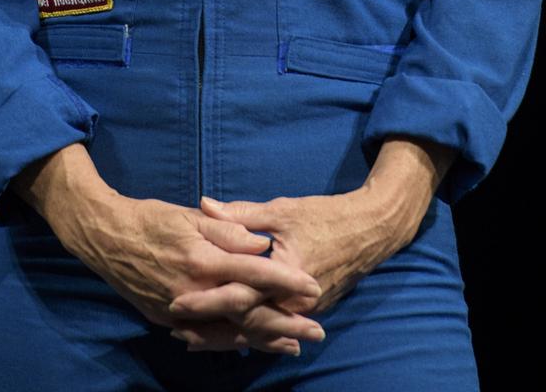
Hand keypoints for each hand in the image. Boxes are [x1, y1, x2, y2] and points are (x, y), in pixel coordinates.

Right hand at [13, 144, 320, 353]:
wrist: (106, 238)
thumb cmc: (151, 219)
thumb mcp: (191, 216)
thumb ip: (229, 230)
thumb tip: (262, 244)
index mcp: (202, 258)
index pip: (254, 272)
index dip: (285, 281)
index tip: (312, 287)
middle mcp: (194, 291)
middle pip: (248, 311)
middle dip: (285, 323)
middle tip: (316, 331)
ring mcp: (180, 310)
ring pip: (230, 331)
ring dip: (264, 339)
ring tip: (293, 345)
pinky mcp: (168, 318)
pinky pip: (206, 336)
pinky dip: (231, 342)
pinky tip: (251, 346)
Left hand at [168, 137, 455, 347]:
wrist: (369, 230)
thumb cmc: (324, 216)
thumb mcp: (281, 211)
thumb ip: (240, 215)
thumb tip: (204, 206)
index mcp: (287, 276)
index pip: (240, 295)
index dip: (207, 300)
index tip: (177, 300)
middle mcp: (296, 302)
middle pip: (246, 322)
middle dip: (211, 328)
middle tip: (176, 328)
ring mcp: (304, 311)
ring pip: (259, 331)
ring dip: (226, 336)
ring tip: (193, 339)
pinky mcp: (307, 312)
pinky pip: (273, 328)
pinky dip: (249, 333)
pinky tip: (228, 336)